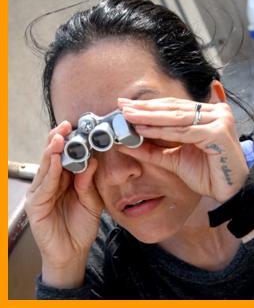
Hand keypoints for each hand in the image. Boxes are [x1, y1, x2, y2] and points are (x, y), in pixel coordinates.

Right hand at [25, 121, 102, 286]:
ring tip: (59, 138)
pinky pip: (45, 186)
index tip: (76, 128)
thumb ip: (88, 182)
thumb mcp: (91, 202)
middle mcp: (52, 183)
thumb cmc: (81, 226)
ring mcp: (42, 193)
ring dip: (53, 152)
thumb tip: (92, 161)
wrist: (73, 252)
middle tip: (65, 126)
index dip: (70, 142)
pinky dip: (51, 173)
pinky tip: (56, 161)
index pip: (66, 157)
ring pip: (46, 168)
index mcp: (65, 180)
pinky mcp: (36, 205)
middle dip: (58, 140)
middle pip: (53, 158)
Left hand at [118, 97, 248, 202]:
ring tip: (128, 115)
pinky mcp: (218, 132)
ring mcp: (219, 120)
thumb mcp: (174, 158)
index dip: (149, 106)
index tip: (126, 105)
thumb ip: (152, 149)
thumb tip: (126, 143)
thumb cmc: (206, 174)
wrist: (229, 192)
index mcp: (207, 113)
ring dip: (149, 116)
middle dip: (145, 108)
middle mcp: (215, 112)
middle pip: (173, 108)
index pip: (173, 106)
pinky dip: (161, 130)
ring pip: (176, 117)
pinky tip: (143, 129)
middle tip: (122, 105)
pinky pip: (183, 131)